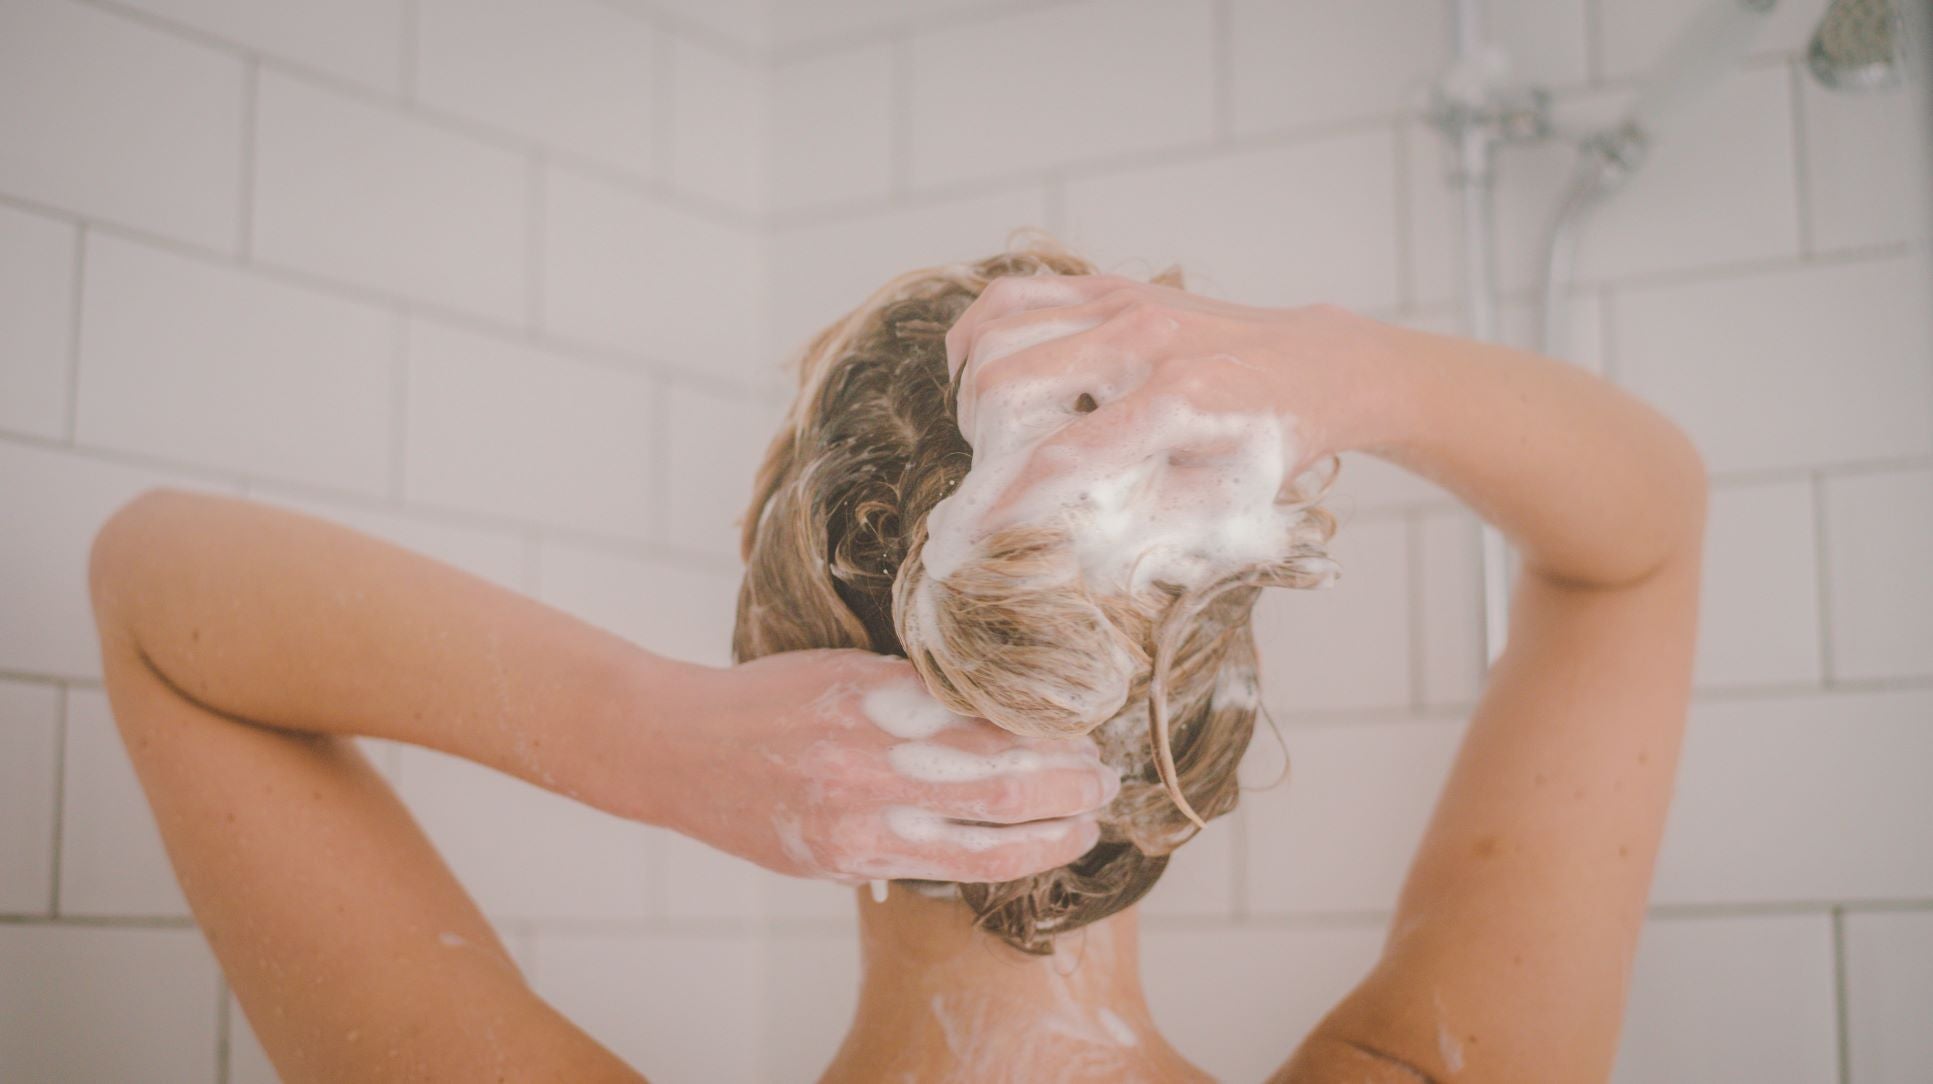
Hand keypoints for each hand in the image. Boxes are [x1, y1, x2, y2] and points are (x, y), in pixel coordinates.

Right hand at [652, 650, 1116, 883]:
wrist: (681, 750)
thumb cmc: (769, 699)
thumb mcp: (846, 669)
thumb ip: (917, 689)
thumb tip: (1002, 703)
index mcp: (876, 705)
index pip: (991, 725)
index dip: (1050, 736)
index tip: (1084, 732)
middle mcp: (872, 768)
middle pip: (1002, 786)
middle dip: (1068, 787)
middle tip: (1106, 780)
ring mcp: (859, 827)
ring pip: (983, 849)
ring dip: (1047, 839)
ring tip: (1085, 825)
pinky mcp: (845, 865)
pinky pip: (937, 871)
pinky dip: (991, 862)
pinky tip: (1023, 852)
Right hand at [943, 274, 1391, 491]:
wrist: (1317, 366)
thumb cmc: (1269, 444)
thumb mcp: (1223, 509)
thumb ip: (1144, 529)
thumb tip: (1059, 547)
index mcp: (1179, 400)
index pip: (1062, 455)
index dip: (1005, 502)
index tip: (970, 535)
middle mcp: (1144, 339)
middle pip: (1008, 386)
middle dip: (985, 445)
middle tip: (997, 479)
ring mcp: (1122, 301)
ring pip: (996, 335)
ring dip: (977, 393)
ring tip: (995, 434)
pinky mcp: (1106, 284)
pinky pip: (1008, 296)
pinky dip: (977, 335)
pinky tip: (978, 373)